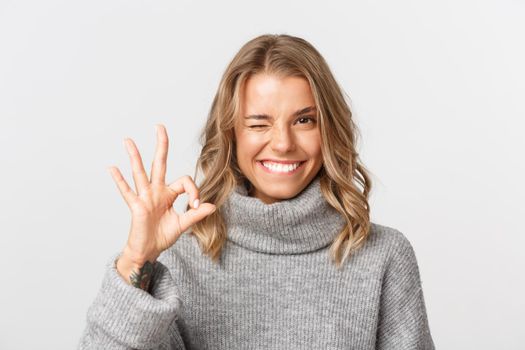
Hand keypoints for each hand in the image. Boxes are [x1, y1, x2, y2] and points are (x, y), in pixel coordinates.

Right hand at [108, 124, 215, 265]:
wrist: (149, 251)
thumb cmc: (163, 236)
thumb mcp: (183, 224)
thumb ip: (196, 215)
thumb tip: (212, 206)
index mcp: (169, 193)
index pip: (184, 181)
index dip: (194, 191)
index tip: (197, 205)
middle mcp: (156, 191)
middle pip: (159, 163)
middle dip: (161, 145)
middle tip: (159, 126)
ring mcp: (145, 197)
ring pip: (140, 172)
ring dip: (134, 156)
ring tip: (128, 140)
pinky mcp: (136, 206)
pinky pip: (127, 191)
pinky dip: (119, 180)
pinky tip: (112, 168)